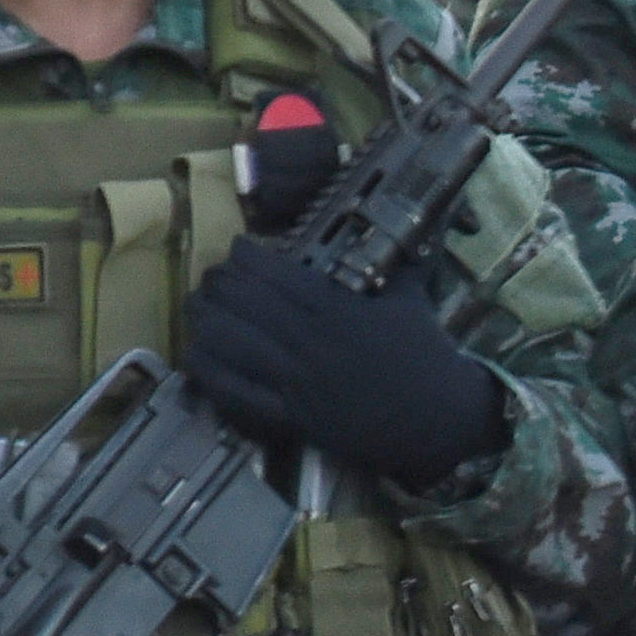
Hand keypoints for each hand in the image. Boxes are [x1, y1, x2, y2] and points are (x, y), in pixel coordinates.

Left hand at [185, 237, 506, 489]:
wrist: (439, 418)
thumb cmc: (427, 357)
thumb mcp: (415, 300)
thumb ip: (407, 260)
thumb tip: (437, 218)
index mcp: (338, 308)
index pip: (273, 272)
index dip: (244, 256)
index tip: (237, 249)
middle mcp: (310, 340)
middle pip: (241, 301)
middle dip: (217, 284)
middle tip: (213, 278)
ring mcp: (297, 380)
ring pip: (229, 342)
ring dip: (205, 320)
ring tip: (198, 308)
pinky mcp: (291, 415)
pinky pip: (235, 391)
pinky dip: (208, 371)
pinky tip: (196, 354)